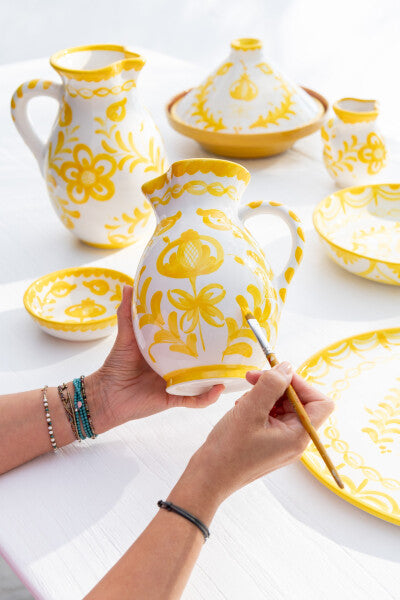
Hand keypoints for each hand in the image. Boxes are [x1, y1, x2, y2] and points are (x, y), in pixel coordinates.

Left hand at [89, 286, 223, 432]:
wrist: (106, 395)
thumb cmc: (116, 366)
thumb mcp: (126, 337)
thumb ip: (128, 315)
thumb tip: (128, 286)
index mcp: (168, 350)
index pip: (189, 338)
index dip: (202, 330)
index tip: (215, 316)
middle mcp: (176, 366)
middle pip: (201, 359)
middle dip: (216, 352)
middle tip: (232, 338)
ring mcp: (178, 383)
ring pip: (203, 379)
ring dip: (218, 374)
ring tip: (233, 364)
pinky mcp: (175, 398)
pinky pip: (196, 399)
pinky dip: (207, 396)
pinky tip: (218, 386)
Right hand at [172, 363, 333, 514]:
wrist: (209, 477)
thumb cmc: (229, 449)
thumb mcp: (250, 410)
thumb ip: (271, 385)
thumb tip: (287, 367)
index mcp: (298, 436)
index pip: (321, 402)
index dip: (302, 384)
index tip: (278, 375)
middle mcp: (295, 440)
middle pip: (300, 402)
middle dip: (278, 386)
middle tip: (252, 378)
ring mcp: (282, 442)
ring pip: (284, 406)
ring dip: (265, 395)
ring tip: (244, 400)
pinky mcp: (269, 441)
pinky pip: (272, 416)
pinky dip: (258, 405)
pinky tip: (241, 408)